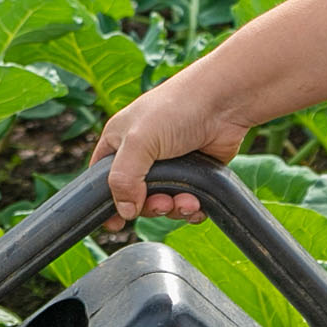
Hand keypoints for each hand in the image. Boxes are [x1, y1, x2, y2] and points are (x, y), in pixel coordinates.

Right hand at [91, 74, 252, 227]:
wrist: (224, 103)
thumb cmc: (176, 108)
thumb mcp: (138, 141)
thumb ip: (123, 178)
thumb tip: (124, 211)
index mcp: (119, 142)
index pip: (102, 180)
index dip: (106, 203)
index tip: (115, 224)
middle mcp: (142, 155)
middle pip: (134, 198)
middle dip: (149, 207)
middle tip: (162, 203)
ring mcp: (169, 166)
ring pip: (162, 203)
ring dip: (173, 209)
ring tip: (186, 202)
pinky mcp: (193, 174)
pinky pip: (185, 203)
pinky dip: (190, 209)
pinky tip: (197, 204)